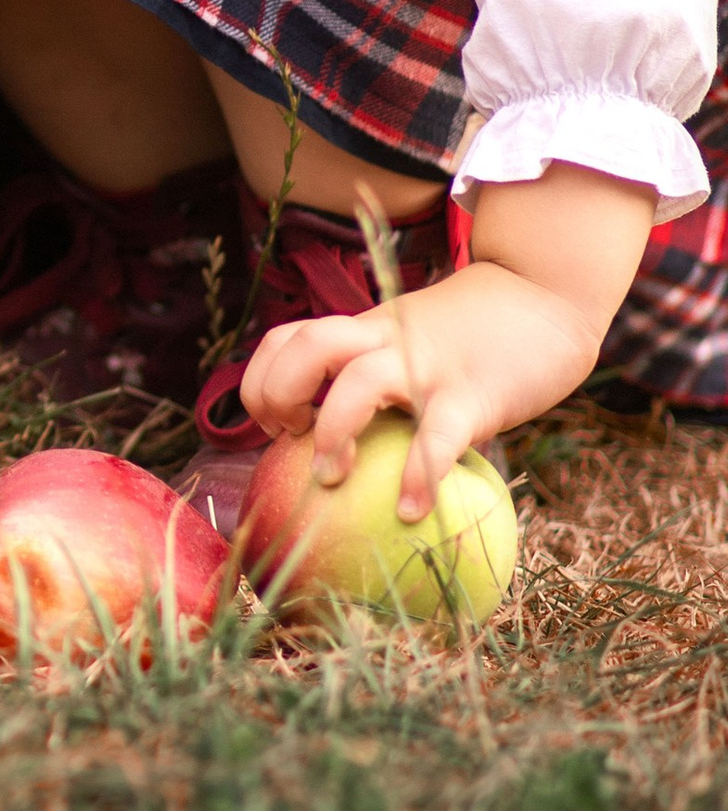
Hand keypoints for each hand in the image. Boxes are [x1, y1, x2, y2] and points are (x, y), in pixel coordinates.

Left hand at [240, 163, 654, 510]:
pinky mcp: (473, 394)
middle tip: (291, 438)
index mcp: (365, 331)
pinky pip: (438, 437)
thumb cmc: (476, 336)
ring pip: (358, 380)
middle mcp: (386, 341)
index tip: (276, 425)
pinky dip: (420, 476)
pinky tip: (414, 513)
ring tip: (333, 479)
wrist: (547, 298)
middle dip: (276, 393)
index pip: (286, 338)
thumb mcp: (413, 344)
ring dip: (334, 431)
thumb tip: (349, 456)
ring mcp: (427, 364)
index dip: (263, 381)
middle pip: (305, 344)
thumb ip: (382, 380)